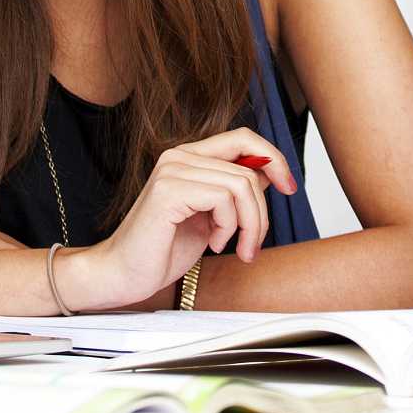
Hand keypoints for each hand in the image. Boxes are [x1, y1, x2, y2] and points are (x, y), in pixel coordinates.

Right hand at [61, 129, 293, 311]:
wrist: (123, 275)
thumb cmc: (163, 249)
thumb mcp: (212, 217)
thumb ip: (234, 191)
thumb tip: (270, 171)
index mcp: (188, 158)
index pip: (242, 137)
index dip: (273, 157)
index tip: (289, 187)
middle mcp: (178, 157)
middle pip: (248, 169)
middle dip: (261, 213)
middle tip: (251, 245)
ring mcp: (172, 171)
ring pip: (241, 185)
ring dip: (248, 225)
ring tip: (234, 248)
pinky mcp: (168, 191)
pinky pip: (223, 199)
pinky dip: (228, 228)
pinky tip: (212, 244)